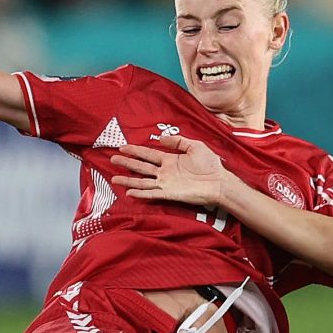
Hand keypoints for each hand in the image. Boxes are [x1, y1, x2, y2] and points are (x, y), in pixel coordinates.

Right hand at [110, 134, 228, 206]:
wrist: (219, 182)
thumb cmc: (210, 165)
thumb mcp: (195, 146)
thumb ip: (178, 141)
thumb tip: (160, 138)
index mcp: (170, 160)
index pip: (149, 154)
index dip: (136, 150)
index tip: (122, 147)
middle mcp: (165, 172)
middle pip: (142, 166)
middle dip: (127, 163)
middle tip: (113, 159)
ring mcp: (166, 183)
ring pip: (143, 181)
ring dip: (128, 180)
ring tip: (114, 178)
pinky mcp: (169, 194)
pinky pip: (152, 193)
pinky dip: (141, 193)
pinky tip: (129, 192)